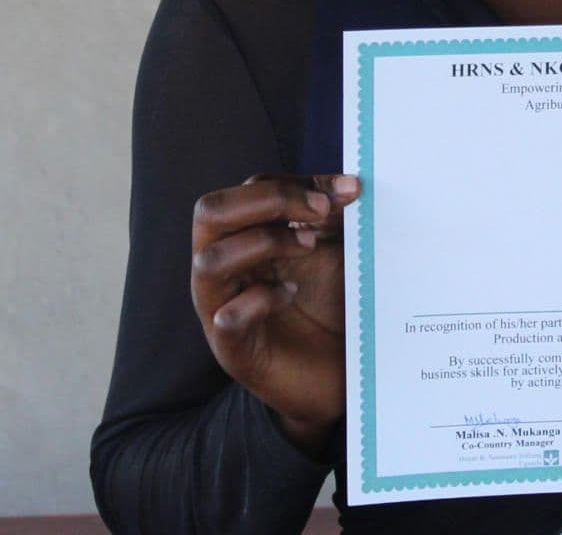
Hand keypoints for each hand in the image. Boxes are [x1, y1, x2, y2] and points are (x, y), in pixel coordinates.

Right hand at [189, 173, 360, 449]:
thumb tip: (350, 186)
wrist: (339, 379)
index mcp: (249, 237)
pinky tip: (289, 295)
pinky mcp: (233, 350)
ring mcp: (222, 308)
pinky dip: (257, 301)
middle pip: (211, 212)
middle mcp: (227, 268)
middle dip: (269, 200)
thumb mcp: (338, 255)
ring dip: (263, 243)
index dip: (299, 182)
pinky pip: (226, 318)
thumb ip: (335, 220)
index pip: (252, 189)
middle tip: (321, 211)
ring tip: (310, 247)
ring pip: (209, 260)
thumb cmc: (332, 309)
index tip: (351, 189)